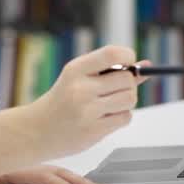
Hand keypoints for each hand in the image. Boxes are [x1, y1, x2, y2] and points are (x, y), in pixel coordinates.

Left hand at [0, 166, 103, 183]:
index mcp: (23, 170)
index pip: (48, 180)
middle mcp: (34, 167)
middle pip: (63, 175)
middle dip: (82, 183)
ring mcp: (38, 169)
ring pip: (65, 174)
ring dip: (82, 182)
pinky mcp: (39, 172)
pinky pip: (60, 175)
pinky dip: (75, 180)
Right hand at [28, 45, 144, 158]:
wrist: (37, 130)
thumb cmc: (63, 100)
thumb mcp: (80, 78)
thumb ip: (113, 70)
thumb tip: (147, 65)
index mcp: (76, 69)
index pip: (113, 53)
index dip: (129, 57)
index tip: (129, 63)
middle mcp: (81, 88)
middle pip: (127, 79)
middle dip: (128, 84)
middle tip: (115, 89)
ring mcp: (87, 111)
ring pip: (130, 99)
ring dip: (126, 102)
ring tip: (110, 104)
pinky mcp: (93, 130)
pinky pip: (125, 118)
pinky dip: (121, 117)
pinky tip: (105, 118)